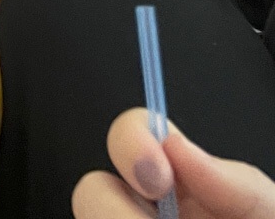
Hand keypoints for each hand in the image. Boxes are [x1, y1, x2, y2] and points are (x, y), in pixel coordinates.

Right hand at [72, 108, 274, 216]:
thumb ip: (235, 182)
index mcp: (179, 184)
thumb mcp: (266, 211)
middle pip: (91, 192)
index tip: (159, 179)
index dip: (131, 146)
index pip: (129, 135)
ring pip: (89, 217)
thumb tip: (172, 144)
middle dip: (114, 212)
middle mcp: (144, 212)